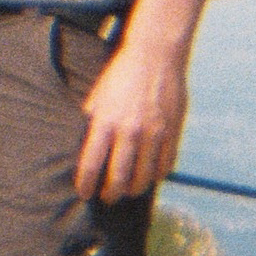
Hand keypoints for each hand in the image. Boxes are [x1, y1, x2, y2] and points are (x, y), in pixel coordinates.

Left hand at [73, 39, 188, 202]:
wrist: (154, 57)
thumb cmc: (120, 76)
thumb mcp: (97, 97)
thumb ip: (90, 123)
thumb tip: (83, 148)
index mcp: (105, 122)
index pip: (91, 164)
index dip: (85, 184)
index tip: (83, 193)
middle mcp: (130, 131)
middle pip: (119, 177)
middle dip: (110, 194)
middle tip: (106, 198)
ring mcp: (154, 134)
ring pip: (144, 177)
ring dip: (134, 189)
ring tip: (127, 191)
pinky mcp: (173, 132)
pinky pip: (165, 166)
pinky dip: (157, 176)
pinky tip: (149, 177)